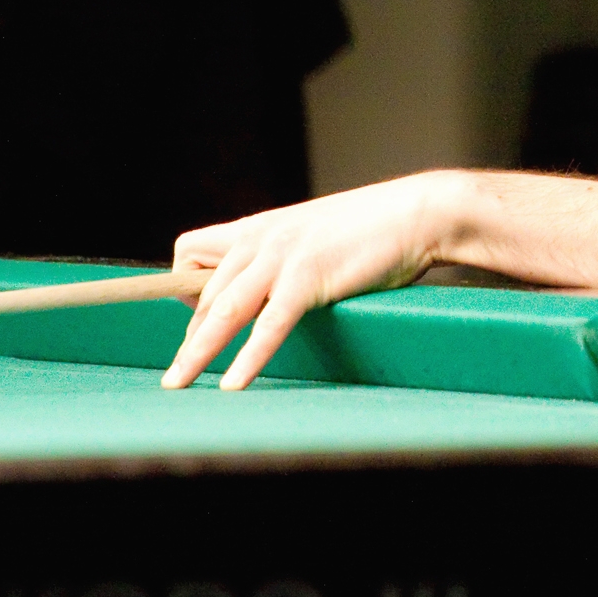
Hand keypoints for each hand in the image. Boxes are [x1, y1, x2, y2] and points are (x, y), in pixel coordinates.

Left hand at [162, 172, 470, 390]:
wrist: (420, 212)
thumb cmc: (376, 228)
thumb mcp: (315, 235)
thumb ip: (286, 258)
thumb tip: (270, 292)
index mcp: (260, 227)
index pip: (190, 252)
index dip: (185, 287)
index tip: (196, 316)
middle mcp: (261, 238)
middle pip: (200, 291)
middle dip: (190, 336)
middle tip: (180, 374)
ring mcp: (283, 256)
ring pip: (221, 310)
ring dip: (196, 352)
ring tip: (177, 384)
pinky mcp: (309, 277)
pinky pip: (268, 324)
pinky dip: (248, 357)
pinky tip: (234, 384)